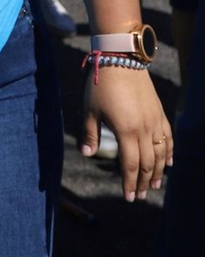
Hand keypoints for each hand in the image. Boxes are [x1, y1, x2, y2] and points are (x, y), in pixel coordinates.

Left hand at [82, 66, 172, 201]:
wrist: (120, 59)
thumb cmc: (100, 84)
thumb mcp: (90, 109)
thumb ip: (90, 133)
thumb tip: (87, 154)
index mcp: (126, 131)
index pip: (130, 165)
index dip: (130, 183)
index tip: (129, 197)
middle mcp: (144, 130)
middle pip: (148, 164)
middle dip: (144, 182)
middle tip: (141, 195)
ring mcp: (155, 121)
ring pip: (161, 154)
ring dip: (159, 172)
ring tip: (155, 185)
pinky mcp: (160, 113)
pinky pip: (168, 138)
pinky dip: (169, 152)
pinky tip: (169, 162)